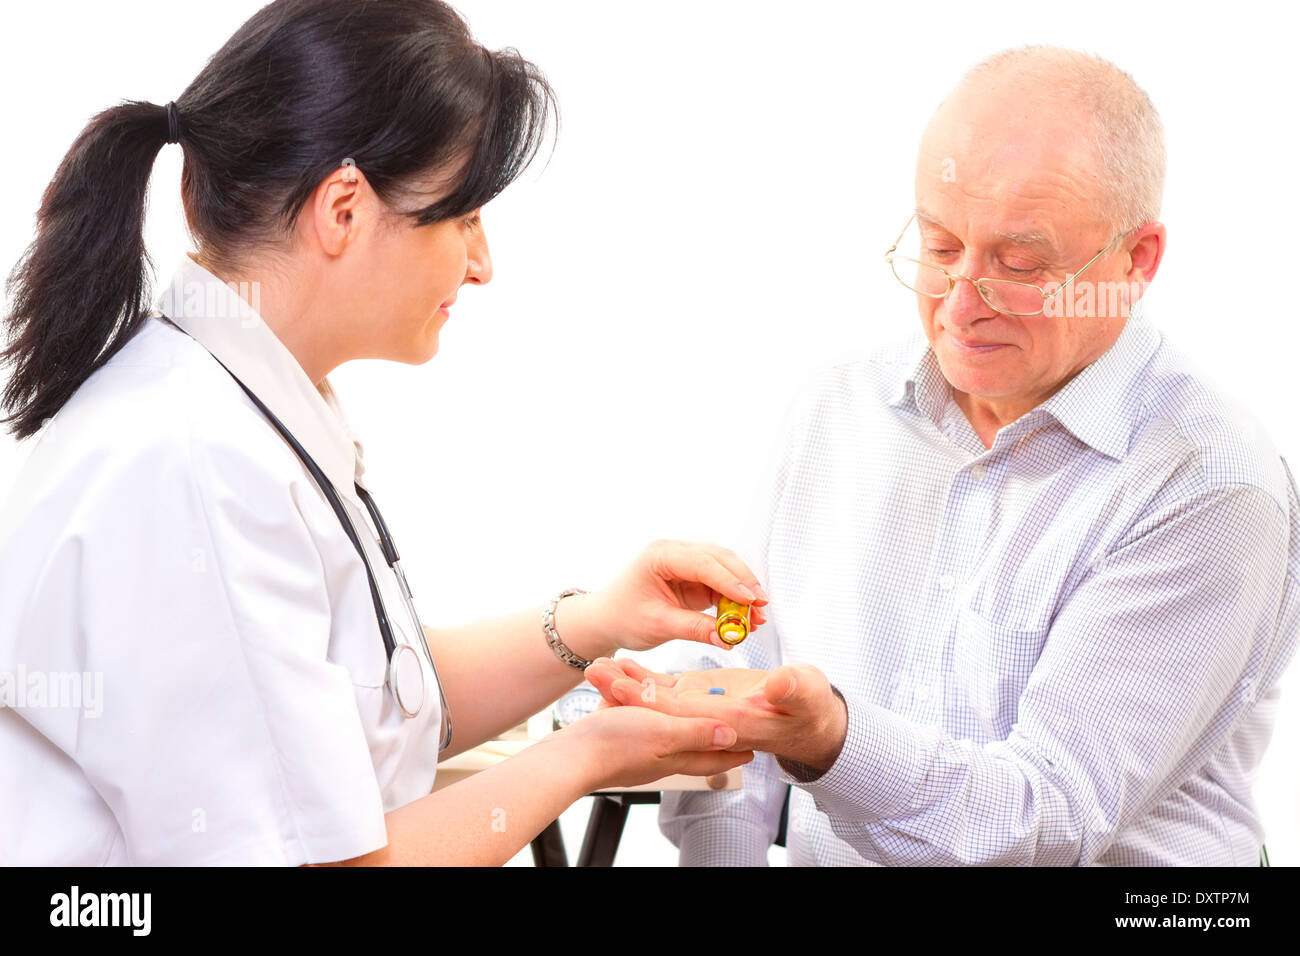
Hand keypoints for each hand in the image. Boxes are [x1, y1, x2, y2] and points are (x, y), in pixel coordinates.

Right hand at [557, 703, 753, 790]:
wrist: (569, 755)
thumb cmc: (616, 745)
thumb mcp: (665, 733)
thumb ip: (698, 733)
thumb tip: (733, 735)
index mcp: (677, 756)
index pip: (715, 758)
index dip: (735, 753)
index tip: (754, 749)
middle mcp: (659, 754)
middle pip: (692, 740)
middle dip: (708, 728)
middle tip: (725, 722)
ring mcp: (637, 745)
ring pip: (661, 721)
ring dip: (670, 705)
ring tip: (681, 691)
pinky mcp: (615, 734)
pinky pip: (635, 713)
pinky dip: (638, 697)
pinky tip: (632, 684)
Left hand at [579, 540, 768, 653]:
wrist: (606, 619)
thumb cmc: (623, 617)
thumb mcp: (657, 625)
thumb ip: (693, 628)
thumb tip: (727, 638)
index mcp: (660, 555)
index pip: (703, 563)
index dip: (730, 581)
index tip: (751, 599)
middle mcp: (675, 552)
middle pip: (720, 559)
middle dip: (743, 582)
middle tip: (762, 605)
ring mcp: (685, 563)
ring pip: (724, 570)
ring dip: (743, 592)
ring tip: (758, 617)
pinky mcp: (693, 578)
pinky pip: (720, 585)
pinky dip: (734, 600)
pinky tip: (746, 617)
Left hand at [585, 657, 848, 773]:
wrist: (807, 716)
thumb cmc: (809, 705)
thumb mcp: (806, 692)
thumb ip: (791, 690)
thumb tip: (775, 685)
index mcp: (729, 719)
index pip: (683, 714)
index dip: (653, 702)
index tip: (623, 688)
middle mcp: (707, 718)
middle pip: (659, 707)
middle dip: (625, 691)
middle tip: (593, 671)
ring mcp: (699, 708)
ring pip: (656, 697)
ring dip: (626, 684)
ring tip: (595, 665)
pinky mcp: (698, 695)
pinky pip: (664, 688)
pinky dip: (642, 677)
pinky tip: (619, 663)